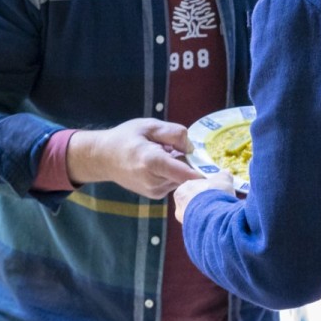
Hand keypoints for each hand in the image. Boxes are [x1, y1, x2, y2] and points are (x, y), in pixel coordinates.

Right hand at [67, 119, 198, 199]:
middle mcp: (154, 181)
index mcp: (152, 162)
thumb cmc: (126, 138)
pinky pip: (174, 182)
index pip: (187, 174)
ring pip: (182, 178)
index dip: (204, 171)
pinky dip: (173, 173)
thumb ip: (174, 133)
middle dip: (189, 161)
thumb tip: (192, 147)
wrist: (103, 158)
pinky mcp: (155, 195)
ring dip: (180, 167)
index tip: (217, 167)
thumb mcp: (150, 126)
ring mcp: (155, 191)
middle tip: (175, 148)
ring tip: (163, 154)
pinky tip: (160, 164)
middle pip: (188, 174)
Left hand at [174, 170, 233, 222]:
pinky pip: (203, 227)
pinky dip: (211, 225)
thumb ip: (223, 175)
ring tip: (222, 213)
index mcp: (182, 190)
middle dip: (208, 203)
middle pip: (196, 203)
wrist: (214, 216)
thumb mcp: (223, 179)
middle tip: (221, 202)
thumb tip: (226, 173)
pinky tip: (220, 222)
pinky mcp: (192, 233)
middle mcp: (179, 207)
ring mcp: (185, 222)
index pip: (194, 188)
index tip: (217, 191)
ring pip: (199, 216)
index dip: (207, 189)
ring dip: (210, 215)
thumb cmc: (215, 194)